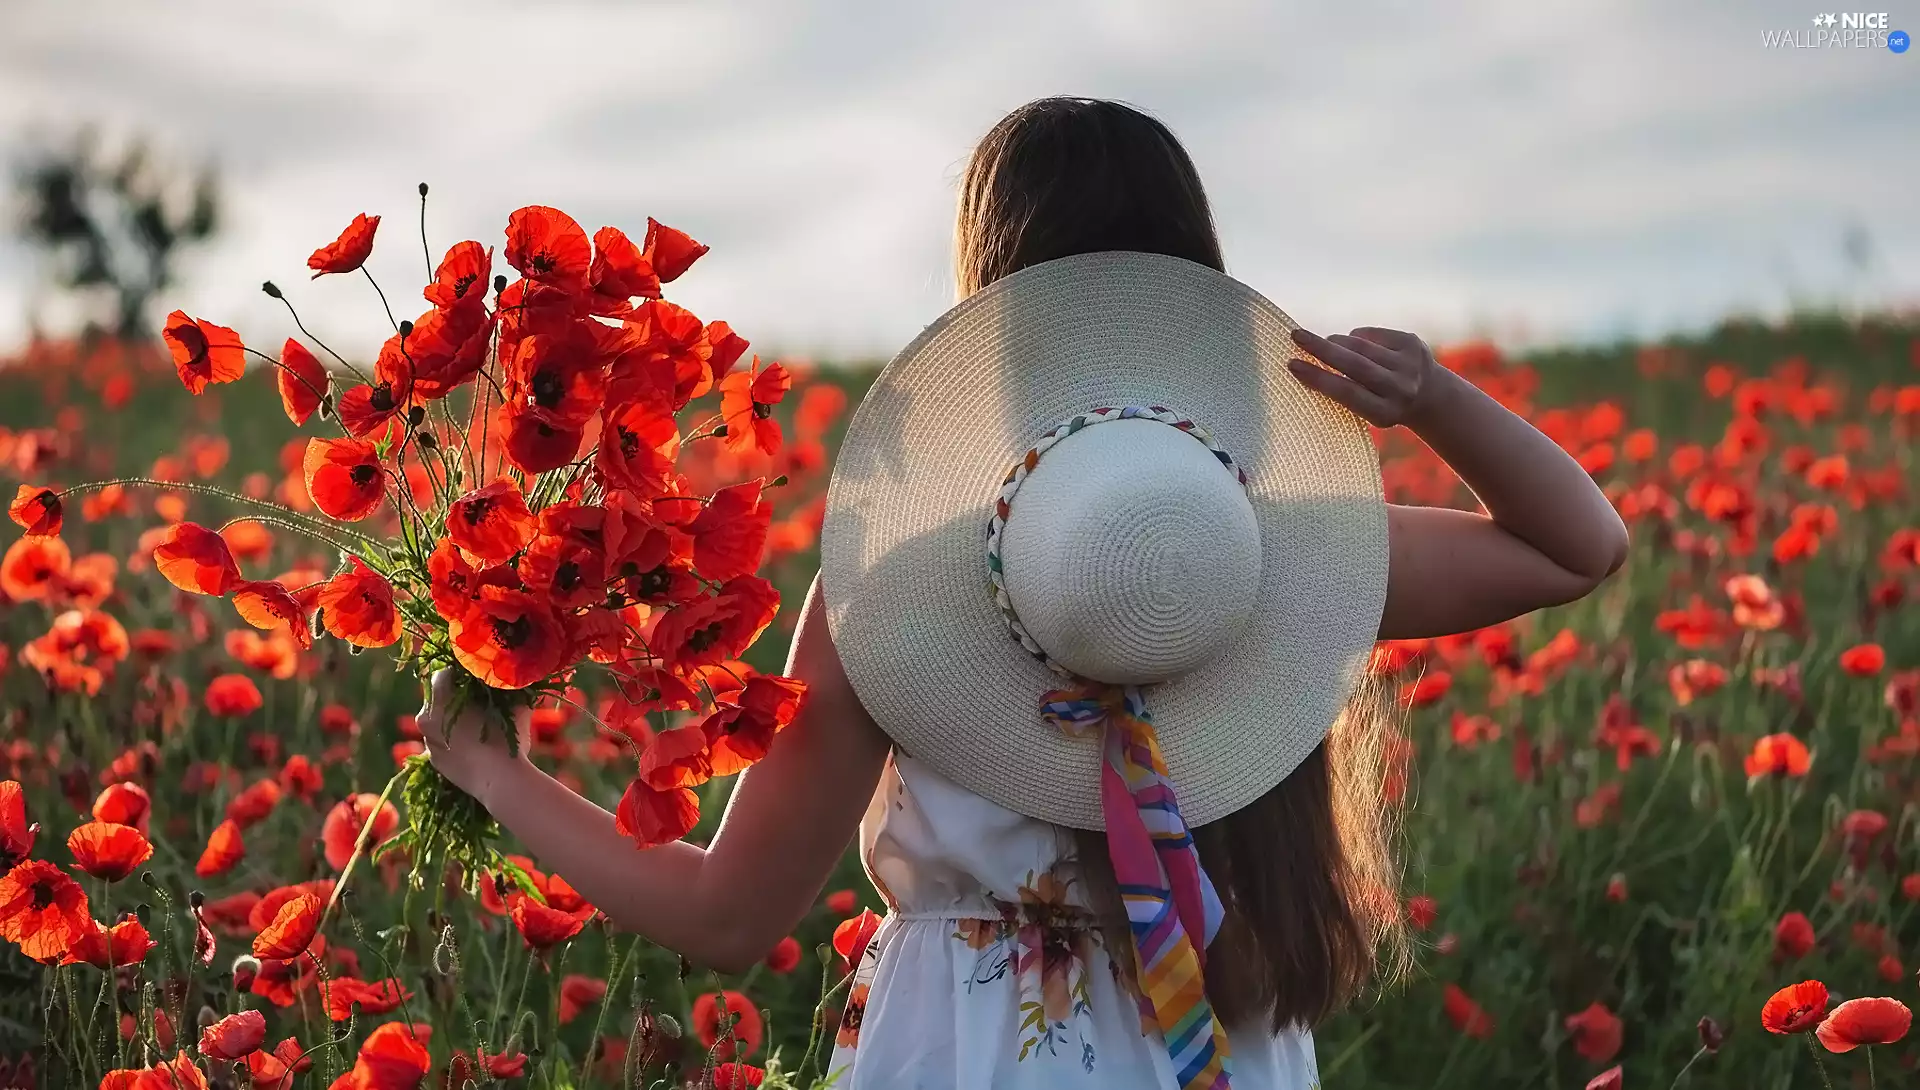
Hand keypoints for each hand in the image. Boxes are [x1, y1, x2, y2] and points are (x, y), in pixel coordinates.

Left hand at [418, 669, 531, 804]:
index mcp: (439, 698)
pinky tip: (474, 745)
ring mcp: (428, 742)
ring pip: (439, 721)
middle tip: (479, 699)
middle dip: (455, 696)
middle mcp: (425, 718)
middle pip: (437, 698)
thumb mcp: (515, 705)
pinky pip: (442, 742)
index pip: (442, 673)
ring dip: (454, 718)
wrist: (500, 782)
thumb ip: (510, 688)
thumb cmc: (506, 737)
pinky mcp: (434, 761)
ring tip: (478, 724)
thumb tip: (514, 678)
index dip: (461, 672)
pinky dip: (454, 740)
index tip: (477, 676)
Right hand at [1287, 326, 1443, 428]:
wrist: (1432, 397)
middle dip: (1321, 349)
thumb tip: (1311, 361)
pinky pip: (1371, 334)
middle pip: (1354, 364)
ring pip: (1361, 345)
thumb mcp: (1368, 410)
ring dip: (1336, 342)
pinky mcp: (1412, 343)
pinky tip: (1356, 345)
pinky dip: (1356, 337)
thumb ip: (1345, 392)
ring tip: (1321, 343)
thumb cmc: (1383, 404)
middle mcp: (1400, 388)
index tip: (1293, 365)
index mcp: (1385, 412)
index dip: (1318, 378)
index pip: (1346, 392)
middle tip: (1296, 335)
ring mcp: (1408, 364)